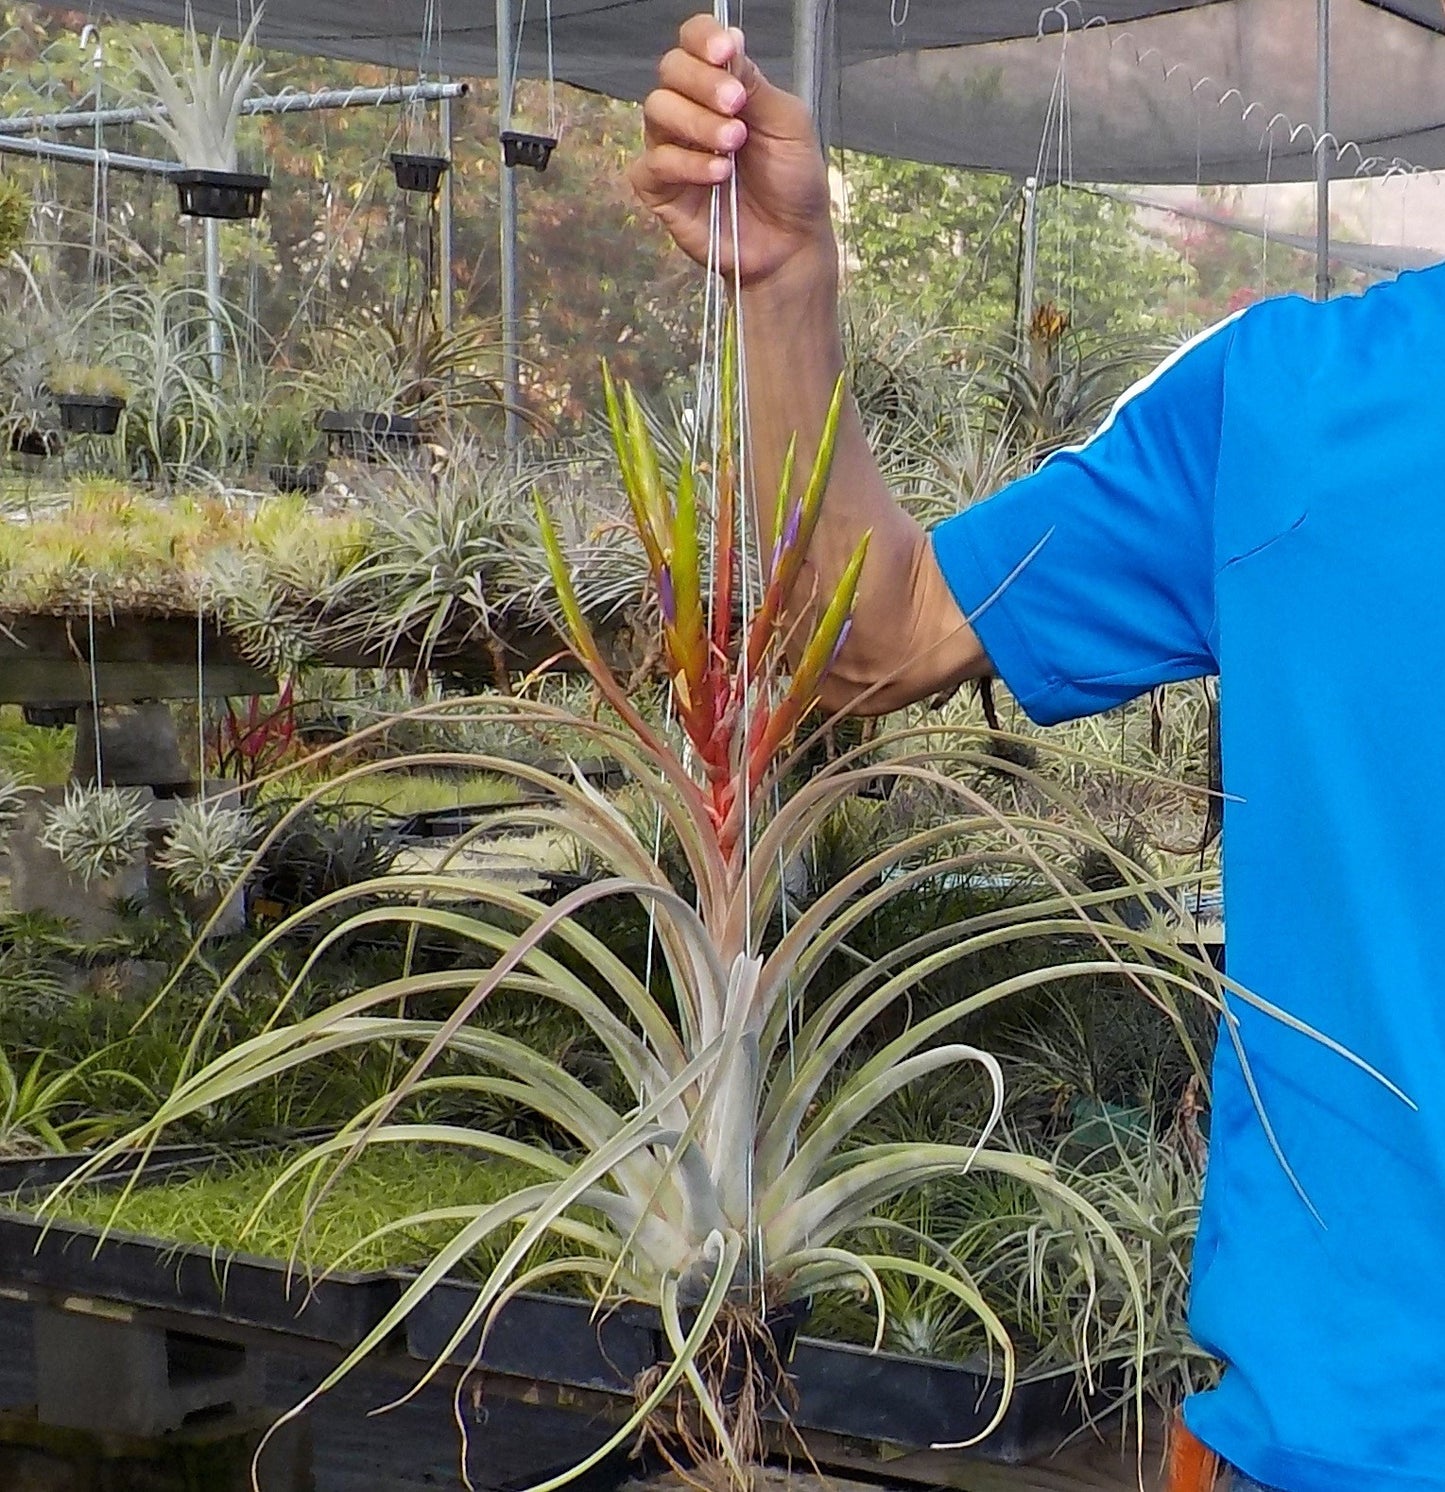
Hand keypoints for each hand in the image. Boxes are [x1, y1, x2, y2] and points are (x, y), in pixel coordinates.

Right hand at [630, 16, 834, 287]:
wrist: (791, 242)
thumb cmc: (792, 181)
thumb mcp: (788, 123)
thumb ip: (755, 84)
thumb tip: (729, 42)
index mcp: (719, 87)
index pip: (693, 43)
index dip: (702, 39)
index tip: (727, 53)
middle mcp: (689, 111)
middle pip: (669, 70)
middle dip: (702, 83)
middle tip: (737, 108)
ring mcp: (671, 149)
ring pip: (656, 111)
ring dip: (697, 123)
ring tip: (734, 145)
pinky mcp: (660, 190)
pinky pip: (654, 164)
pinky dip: (687, 164)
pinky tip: (719, 175)